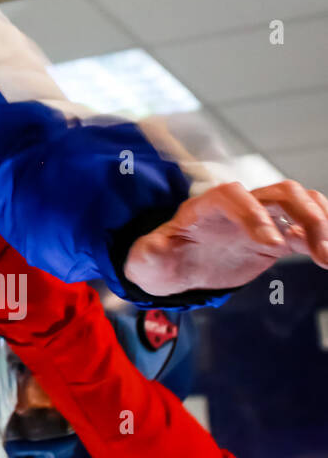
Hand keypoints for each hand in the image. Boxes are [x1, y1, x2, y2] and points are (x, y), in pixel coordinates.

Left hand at [125, 180, 327, 295]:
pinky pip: (307, 229)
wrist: (177, 266)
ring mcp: (261, 219)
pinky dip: (323, 238)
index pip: (233, 195)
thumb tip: (153, 249)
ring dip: (323, 224)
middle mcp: (238, 207)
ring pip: (302, 204)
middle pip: (280, 191)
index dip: (253, 213)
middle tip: (319, 251)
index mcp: (204, 207)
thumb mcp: (148, 259)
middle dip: (305, 215)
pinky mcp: (277, 238)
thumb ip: (150, 252)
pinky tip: (327, 258)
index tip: (271, 244)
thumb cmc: (162, 259)